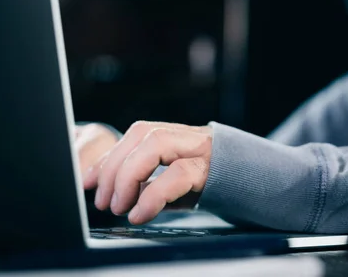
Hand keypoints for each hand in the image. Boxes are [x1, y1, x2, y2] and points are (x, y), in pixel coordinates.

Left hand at [84, 121, 211, 224]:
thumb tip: (114, 193)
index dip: (109, 156)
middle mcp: (192, 137)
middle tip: (104, 202)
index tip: (88, 181)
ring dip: (129, 176)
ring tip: (120, 206)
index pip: (139, 133)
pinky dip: (153, 195)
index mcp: (180, 137)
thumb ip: (150, 183)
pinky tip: (141, 213)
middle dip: (115, 168)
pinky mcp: (213, 169)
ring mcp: (204, 149)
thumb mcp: (178, 185)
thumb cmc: (215, 189)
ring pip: (159, 144)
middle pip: (145, 135)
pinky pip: (179, 174)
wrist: (259, 191)